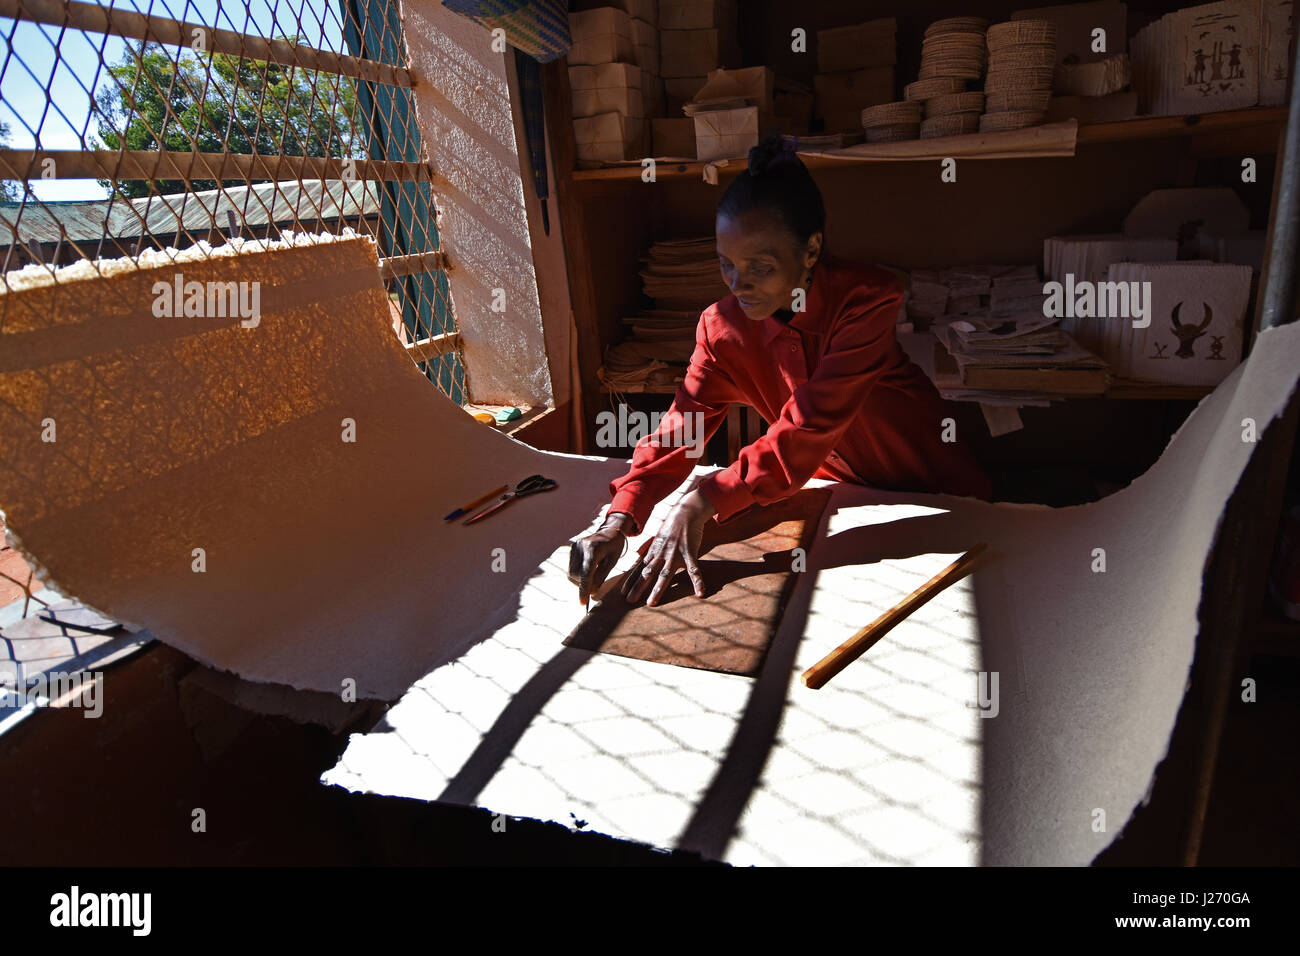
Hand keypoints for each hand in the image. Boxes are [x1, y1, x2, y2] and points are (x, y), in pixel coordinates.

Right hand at [568, 513, 633, 607]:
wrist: (609, 530)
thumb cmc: (614, 546)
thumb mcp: (612, 562)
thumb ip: (601, 577)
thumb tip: (592, 592)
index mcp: (593, 548)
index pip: (586, 573)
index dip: (584, 589)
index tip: (583, 602)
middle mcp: (580, 547)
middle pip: (577, 575)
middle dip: (584, 585)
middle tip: (595, 588)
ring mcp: (574, 547)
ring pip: (571, 573)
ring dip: (580, 581)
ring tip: (593, 577)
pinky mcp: (572, 549)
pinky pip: (571, 568)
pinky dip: (578, 574)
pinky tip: (588, 571)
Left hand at [622, 490, 716, 606]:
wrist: (686, 512)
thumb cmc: (672, 526)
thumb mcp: (658, 539)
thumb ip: (651, 550)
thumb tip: (641, 558)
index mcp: (653, 552)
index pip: (639, 568)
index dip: (631, 581)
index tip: (623, 592)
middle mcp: (661, 554)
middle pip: (647, 573)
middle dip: (638, 587)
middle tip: (630, 601)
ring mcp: (675, 554)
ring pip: (665, 574)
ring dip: (657, 589)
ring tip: (652, 602)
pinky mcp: (689, 553)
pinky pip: (694, 570)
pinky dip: (698, 582)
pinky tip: (700, 593)